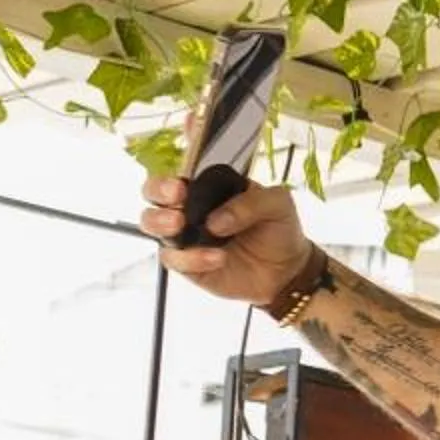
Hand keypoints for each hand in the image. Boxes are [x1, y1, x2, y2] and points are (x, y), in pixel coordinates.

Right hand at [139, 171, 313, 305]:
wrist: (288, 269)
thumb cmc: (277, 229)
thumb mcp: (277, 205)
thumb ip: (251, 202)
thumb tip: (217, 220)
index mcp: (207, 187)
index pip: (179, 170)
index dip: (171, 172)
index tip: (180, 183)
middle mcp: (189, 208)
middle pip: (153, 193)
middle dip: (158, 190)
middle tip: (177, 196)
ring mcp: (185, 236)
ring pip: (152, 224)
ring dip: (160, 221)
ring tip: (180, 223)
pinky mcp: (187, 264)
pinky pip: (175, 259)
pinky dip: (192, 258)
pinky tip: (217, 257)